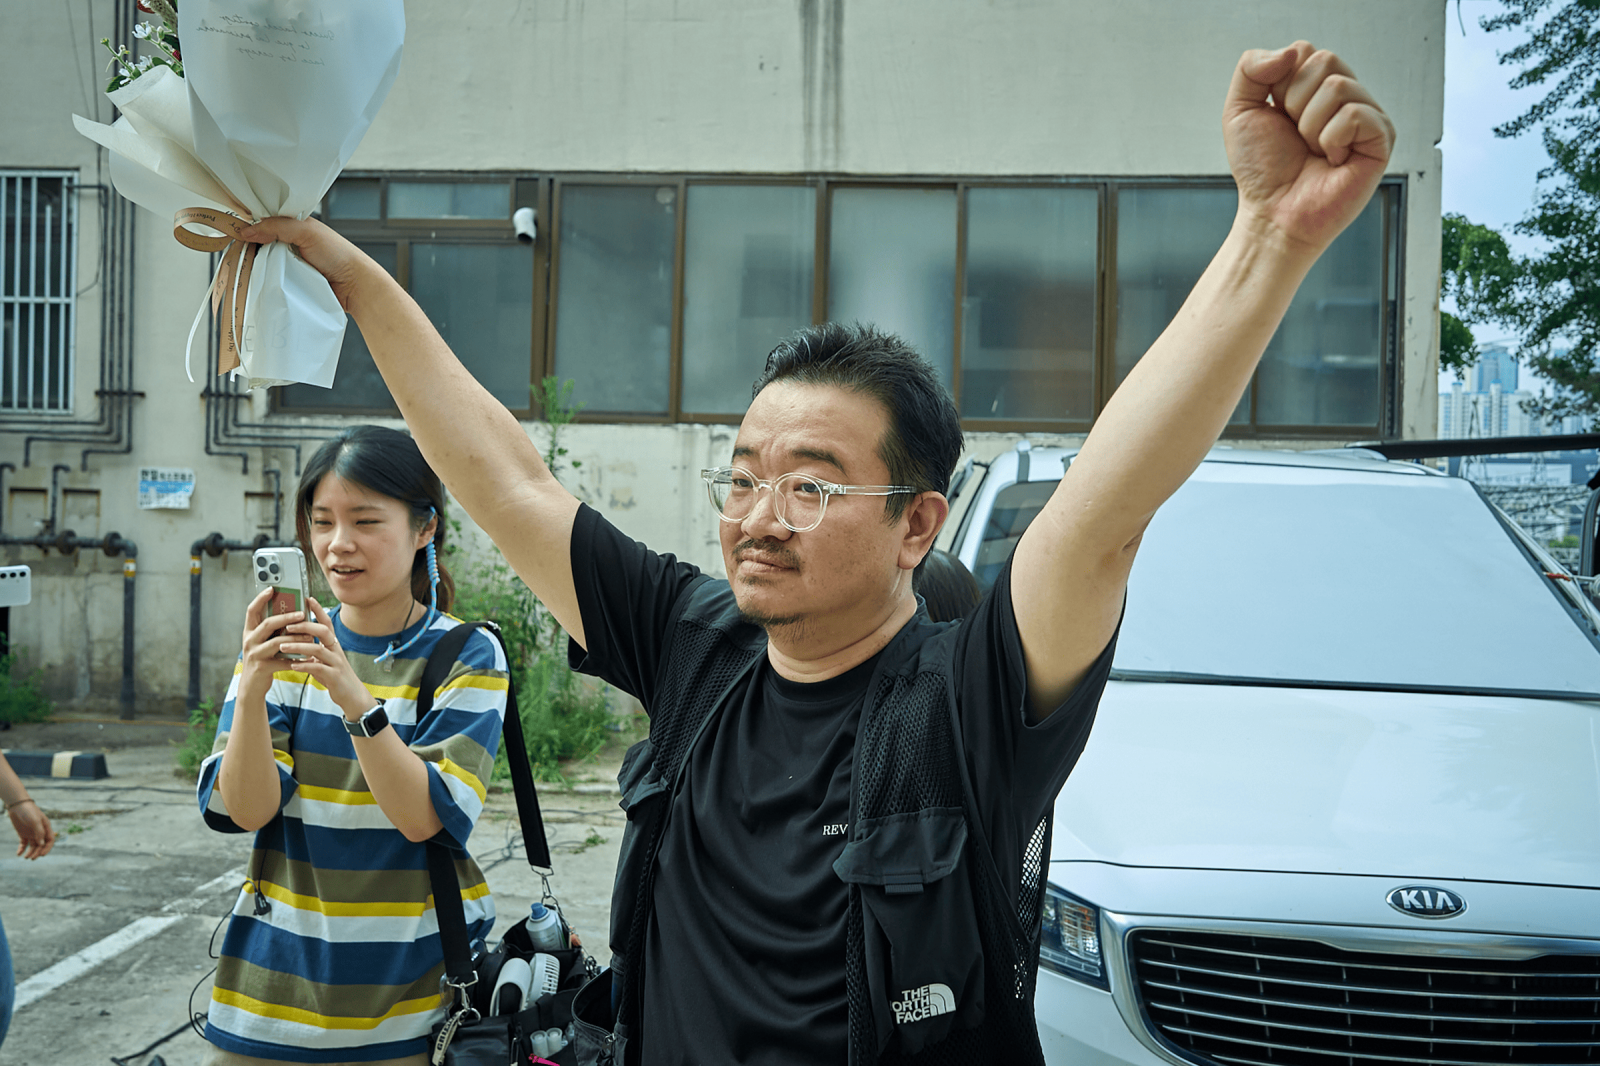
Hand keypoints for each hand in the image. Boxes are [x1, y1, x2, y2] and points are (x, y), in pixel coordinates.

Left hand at [9, 800, 55, 859]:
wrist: (17, 806)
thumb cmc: (29, 811)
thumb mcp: (35, 821)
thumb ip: (39, 832)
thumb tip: (42, 844)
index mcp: (46, 828)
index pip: (50, 840)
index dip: (47, 848)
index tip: (41, 854)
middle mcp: (40, 832)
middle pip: (41, 845)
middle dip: (37, 852)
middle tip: (31, 858)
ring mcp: (32, 833)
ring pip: (33, 846)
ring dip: (30, 852)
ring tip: (25, 857)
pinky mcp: (23, 834)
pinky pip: (24, 844)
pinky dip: (22, 849)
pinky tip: (19, 854)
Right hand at [238, 216, 381, 314]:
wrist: (356, 286)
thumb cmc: (338, 254)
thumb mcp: (307, 232)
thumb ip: (278, 227)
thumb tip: (247, 230)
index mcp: (296, 227)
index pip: (266, 222)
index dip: (250, 225)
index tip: (232, 230)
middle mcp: (292, 244)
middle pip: (262, 243)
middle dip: (249, 247)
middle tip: (232, 251)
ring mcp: (291, 264)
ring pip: (265, 262)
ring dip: (256, 265)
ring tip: (238, 267)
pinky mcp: (293, 283)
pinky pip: (273, 279)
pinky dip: (265, 280)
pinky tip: (254, 281)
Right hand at [239, 587, 308, 704]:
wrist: (252, 685)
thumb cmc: (262, 660)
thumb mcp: (263, 642)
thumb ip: (273, 630)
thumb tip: (293, 613)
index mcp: (250, 631)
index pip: (251, 610)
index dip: (260, 598)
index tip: (272, 588)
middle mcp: (249, 641)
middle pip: (267, 623)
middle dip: (286, 617)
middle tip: (302, 614)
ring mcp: (254, 654)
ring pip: (277, 642)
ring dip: (295, 639)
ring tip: (310, 638)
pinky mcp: (262, 668)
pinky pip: (283, 661)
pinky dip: (298, 660)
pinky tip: (310, 658)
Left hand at [279, 597, 375, 720]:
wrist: (352, 696)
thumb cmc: (336, 677)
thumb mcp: (326, 660)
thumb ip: (314, 651)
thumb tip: (299, 641)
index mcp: (333, 645)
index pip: (327, 623)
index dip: (318, 610)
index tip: (307, 598)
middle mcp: (336, 650)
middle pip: (324, 631)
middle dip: (305, 626)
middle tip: (287, 625)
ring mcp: (336, 662)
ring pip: (318, 649)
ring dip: (298, 646)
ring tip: (282, 646)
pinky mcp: (334, 676)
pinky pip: (318, 668)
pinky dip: (304, 665)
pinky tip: (293, 665)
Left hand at [1223, 42, 1394, 254]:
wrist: (1273, 214)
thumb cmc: (1261, 170)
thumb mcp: (1239, 110)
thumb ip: (1251, 67)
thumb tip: (1292, 50)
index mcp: (1315, 85)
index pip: (1304, 50)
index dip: (1280, 85)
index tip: (1278, 117)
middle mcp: (1345, 96)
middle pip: (1324, 61)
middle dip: (1295, 102)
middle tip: (1297, 137)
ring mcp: (1367, 115)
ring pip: (1338, 86)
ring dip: (1310, 125)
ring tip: (1313, 151)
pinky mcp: (1382, 138)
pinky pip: (1356, 113)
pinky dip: (1331, 139)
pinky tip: (1331, 160)